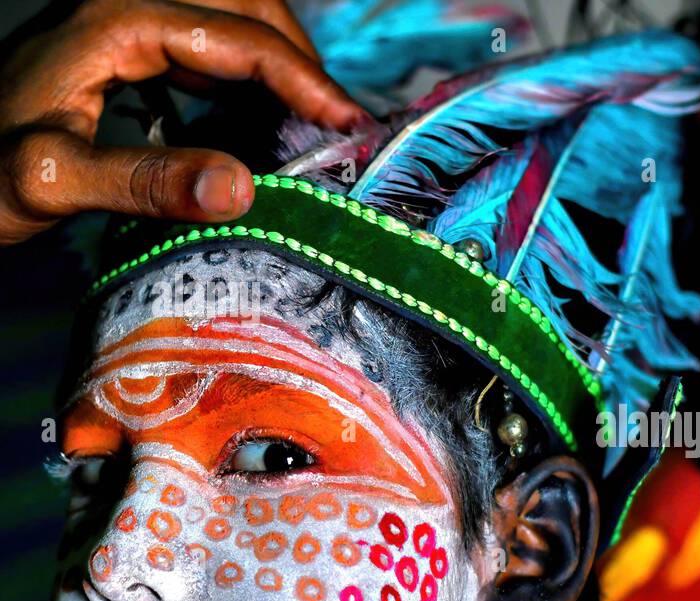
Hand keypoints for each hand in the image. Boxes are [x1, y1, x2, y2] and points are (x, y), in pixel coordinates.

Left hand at [0, 0, 366, 244]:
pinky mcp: (119, 51)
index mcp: (115, 22)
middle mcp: (122, 7)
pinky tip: (259, 122)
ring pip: (228, 18)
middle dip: (300, 59)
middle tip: (339, 122)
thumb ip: (146, 182)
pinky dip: (245, 75)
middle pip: (244, 5)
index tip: (352, 127)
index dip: (305, 82)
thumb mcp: (53, 182)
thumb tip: (245, 189)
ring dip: (276, 60)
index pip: (240, 37)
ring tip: (311, 120)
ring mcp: (120, 25)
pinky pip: (204, 45)